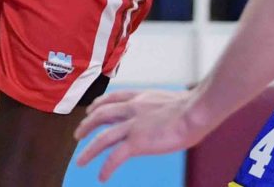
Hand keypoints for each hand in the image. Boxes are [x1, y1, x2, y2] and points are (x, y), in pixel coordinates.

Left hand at [75, 89, 207, 180]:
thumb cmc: (193, 107)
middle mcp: (133, 108)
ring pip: (102, 137)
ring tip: (80, 161)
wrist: (195, 111)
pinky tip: (103, 177)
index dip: (99, 103)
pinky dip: (106, 168)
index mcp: (141, 97)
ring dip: (89, 150)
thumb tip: (167, 114)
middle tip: (78, 134)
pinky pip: (115, 157)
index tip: (92, 109)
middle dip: (87, 124)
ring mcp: (133, 125)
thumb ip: (161, 107)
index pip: (114, 97)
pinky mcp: (137, 142)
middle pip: (102, 115)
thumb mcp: (171, 100)